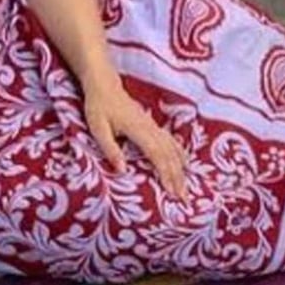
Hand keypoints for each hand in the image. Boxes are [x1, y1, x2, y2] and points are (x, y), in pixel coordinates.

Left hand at [83, 83, 187, 199]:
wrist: (105, 86)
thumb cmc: (99, 107)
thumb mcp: (98, 129)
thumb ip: (110, 149)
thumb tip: (122, 171)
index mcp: (138, 131)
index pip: (157, 155)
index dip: (166, 174)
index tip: (172, 192)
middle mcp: (151, 129)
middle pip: (170, 156)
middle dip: (178, 177)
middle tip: (184, 198)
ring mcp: (154, 127)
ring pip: (173, 149)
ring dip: (181, 169)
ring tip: (186, 186)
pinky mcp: (153, 126)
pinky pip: (172, 142)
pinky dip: (180, 155)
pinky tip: (185, 164)